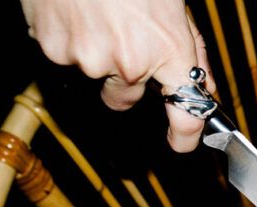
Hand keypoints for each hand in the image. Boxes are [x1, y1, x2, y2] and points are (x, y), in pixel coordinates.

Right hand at [21, 0, 213, 150]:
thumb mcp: (173, 7)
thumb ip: (190, 50)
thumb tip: (203, 84)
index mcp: (166, 49)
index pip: (184, 112)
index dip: (185, 135)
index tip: (183, 143)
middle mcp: (128, 61)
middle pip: (124, 97)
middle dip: (125, 80)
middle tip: (121, 41)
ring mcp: (87, 59)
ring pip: (92, 73)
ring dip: (94, 51)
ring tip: (95, 12)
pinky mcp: (53, 49)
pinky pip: (63, 55)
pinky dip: (67, 37)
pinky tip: (73, 10)